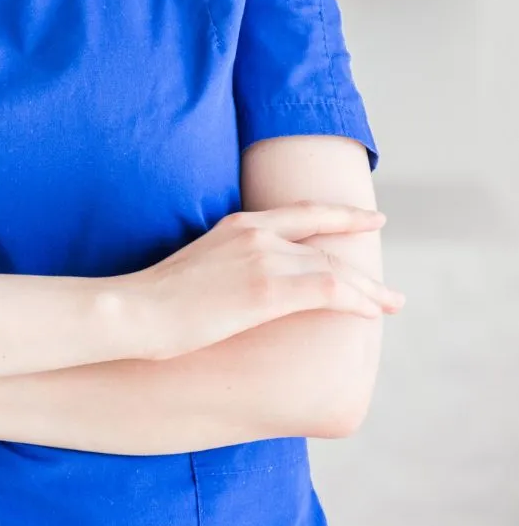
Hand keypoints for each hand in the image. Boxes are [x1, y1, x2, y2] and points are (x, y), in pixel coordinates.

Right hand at [120, 202, 405, 361]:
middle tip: (389, 290)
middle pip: (325, 244)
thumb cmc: (156, 302)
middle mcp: (256, 233)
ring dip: (368, 290)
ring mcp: (263, 259)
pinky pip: (328, 290)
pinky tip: (371, 313)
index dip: (341, 214)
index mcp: (238, 225)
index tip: (371, 218)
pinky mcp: (267, 291)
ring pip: (333, 267)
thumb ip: (229, 269)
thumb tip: (243, 292)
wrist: (135, 311)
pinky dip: (356, 300)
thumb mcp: (199, 271)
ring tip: (391, 305)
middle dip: (363, 268)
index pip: (303, 212)